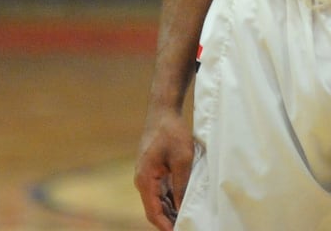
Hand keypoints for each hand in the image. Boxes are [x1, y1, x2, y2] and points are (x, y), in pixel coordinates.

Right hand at [133, 109, 194, 229]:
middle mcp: (143, 180)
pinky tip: (184, 203)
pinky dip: (171, 199)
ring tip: (187, 219)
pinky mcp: (154, 169)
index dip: (165, 225)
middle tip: (186, 226)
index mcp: (145, 179)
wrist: (163, 111)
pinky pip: (161, 190)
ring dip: (170, 210)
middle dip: (168, 220)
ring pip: (158, 200)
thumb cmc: (172, 132)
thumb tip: (182, 206)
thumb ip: (181, 184)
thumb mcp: (182, 159)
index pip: (153, 211)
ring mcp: (147, 175)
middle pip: (154, 208)